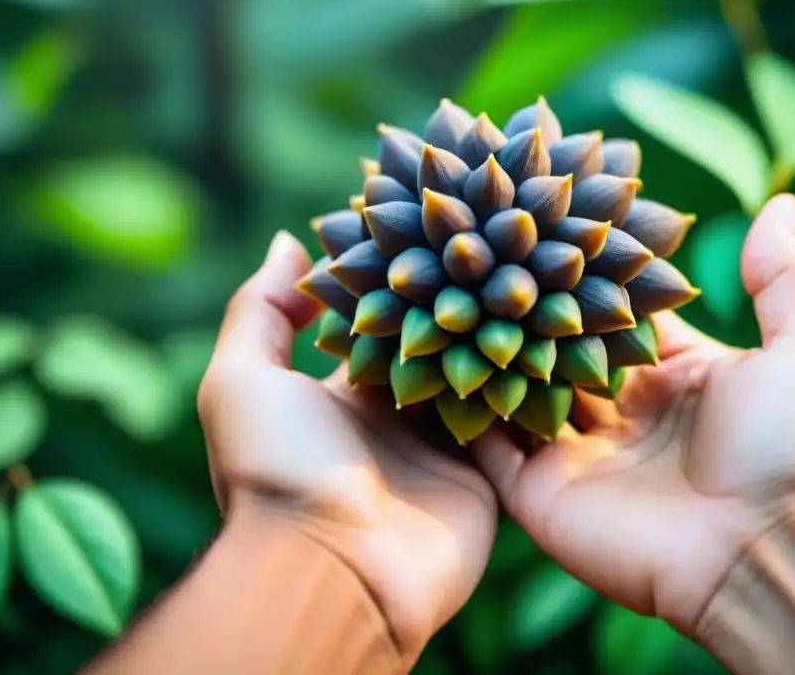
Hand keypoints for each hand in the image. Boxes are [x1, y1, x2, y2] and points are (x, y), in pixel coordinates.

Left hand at [196, 231, 496, 664]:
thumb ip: (259, 309)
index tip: (432, 225)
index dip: (400, 278)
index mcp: (341, 393)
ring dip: (499, 339)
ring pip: (479, 378)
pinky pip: (511, 426)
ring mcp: (441, 448)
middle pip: (436, 345)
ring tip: (531, 277)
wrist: (332, 570)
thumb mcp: (240, 381)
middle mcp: (394, 416)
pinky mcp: (483, 477)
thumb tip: (291, 243)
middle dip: (458, 304)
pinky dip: (528, 390)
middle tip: (496, 245)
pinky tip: (555, 337)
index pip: (379, 321)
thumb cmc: (278, 471)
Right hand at [471, 193, 794, 633]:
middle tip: (478, 253)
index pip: (614, 312)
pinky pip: (488, 447)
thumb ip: (783, 277)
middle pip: (557, 347)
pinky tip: (431, 362)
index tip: (545, 225)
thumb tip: (780, 200)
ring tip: (444, 295)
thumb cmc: (791, 448)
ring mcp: (575, 454)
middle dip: (523, 307)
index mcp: (671, 374)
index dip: (585, 274)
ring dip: (486, 352)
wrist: (767, 554)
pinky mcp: (539, 493)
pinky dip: (462, 412)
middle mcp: (619, 411)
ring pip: (516, 390)